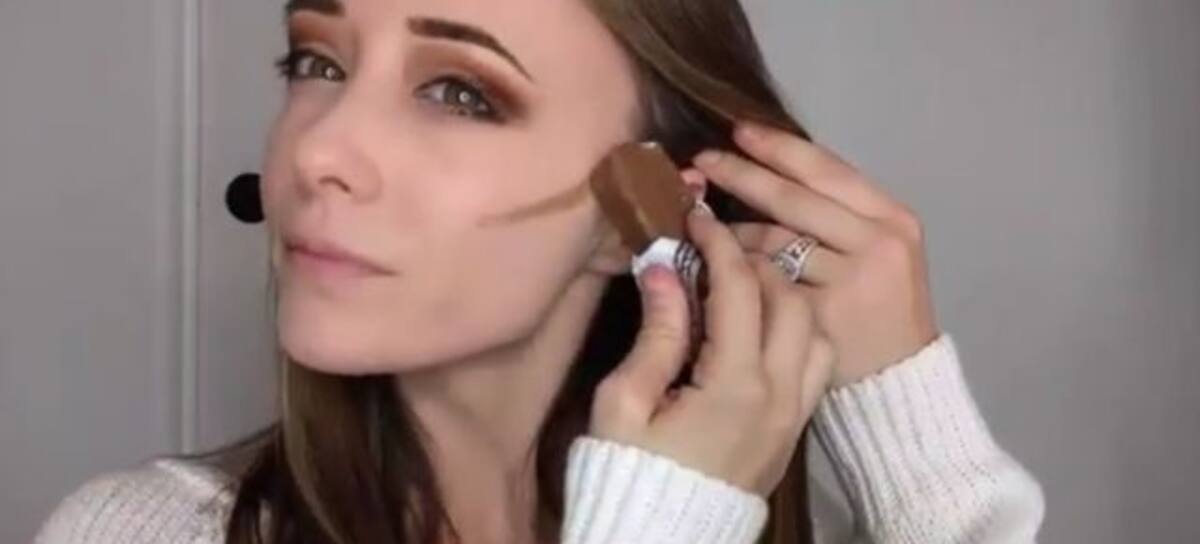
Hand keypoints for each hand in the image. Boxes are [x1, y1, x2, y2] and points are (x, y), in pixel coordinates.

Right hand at [588, 206, 833, 495]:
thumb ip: (656, 333)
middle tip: (717, 249)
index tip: (695, 216)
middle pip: (790, 300)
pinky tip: (760, 328)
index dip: (718, 242)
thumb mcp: (624, 404)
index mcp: (734, 385)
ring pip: (814, 329)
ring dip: (784, 295)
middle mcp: (779, 396)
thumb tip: (665, 267)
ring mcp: (794, 415)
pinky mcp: (795, 430)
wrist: (663, 542)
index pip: (740, 288)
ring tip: (743, 286)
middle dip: (756, 261)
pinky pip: (817, 363)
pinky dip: (797, 330)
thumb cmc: (630, 472)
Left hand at [683, 121, 939, 387]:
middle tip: (702, 159)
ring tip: (704, 225)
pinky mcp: (820, 319)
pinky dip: (737, 274)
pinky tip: (715, 270)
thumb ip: (833, 212)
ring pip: (772, 241)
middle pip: (793, 200)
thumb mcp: (875, 247)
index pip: (826, 170)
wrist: (899, 380)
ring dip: (732, 231)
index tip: (739, 130)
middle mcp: (876, 244)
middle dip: (742, 175)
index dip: (778, 147)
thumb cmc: (877, 306)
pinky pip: (764, 285)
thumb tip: (766, 165)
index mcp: (891, 217)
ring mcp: (848, 283)